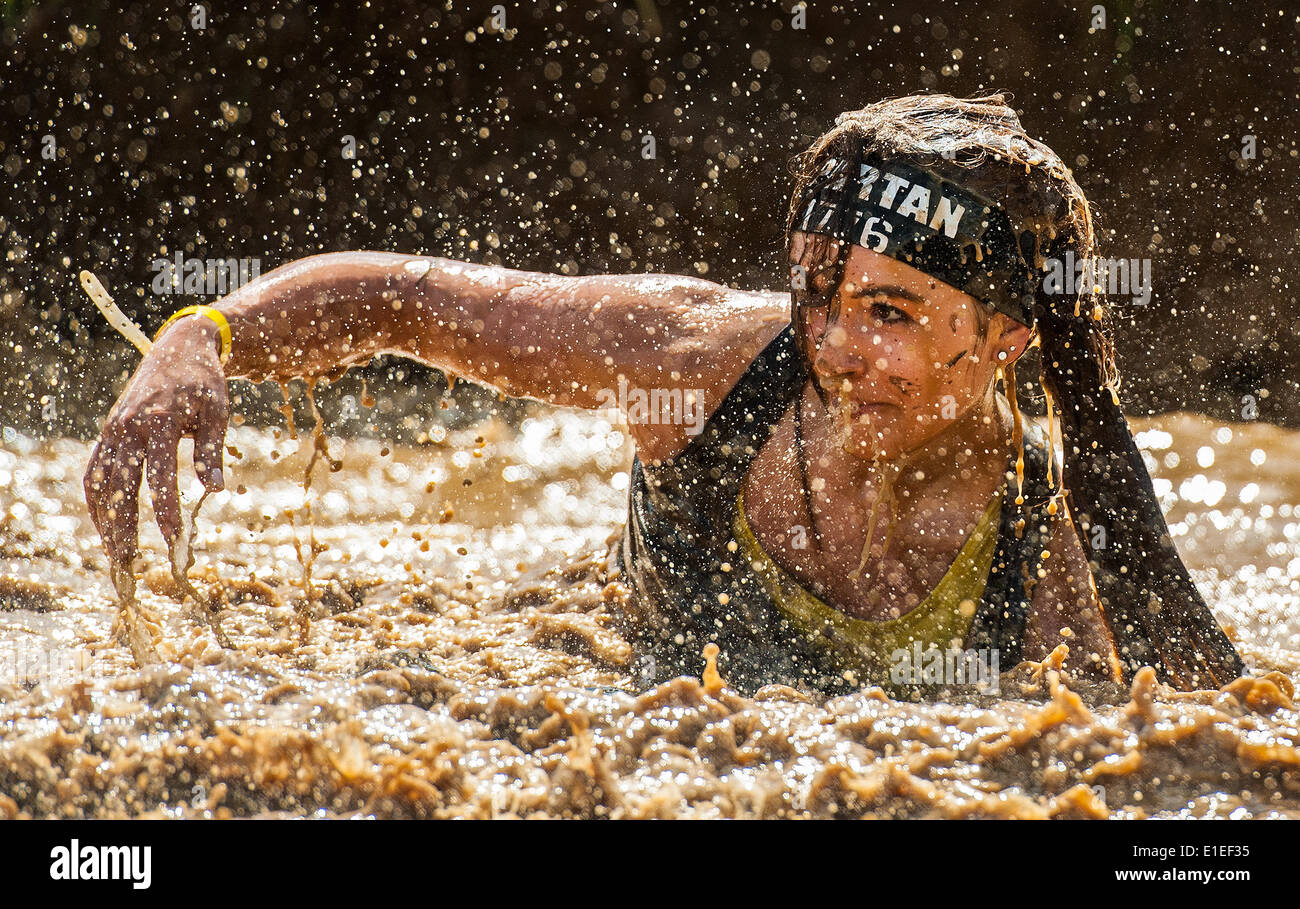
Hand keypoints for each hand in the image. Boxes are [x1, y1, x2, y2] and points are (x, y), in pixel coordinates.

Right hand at [84, 316, 228, 572]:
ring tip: (116, 554)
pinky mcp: (109, 432)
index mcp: (159, 420)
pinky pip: (95, 471)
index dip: (165, 507)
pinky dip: (97, 499)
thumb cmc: (205, 383)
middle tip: (130, 562)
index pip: (160, 473)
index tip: (174, 537)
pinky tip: (106, 526)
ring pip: (101, 481)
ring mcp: (114, 429)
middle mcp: (129, 426)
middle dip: (125, 524)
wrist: (180, 348)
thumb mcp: (218, 412)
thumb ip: (211, 451)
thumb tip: (215, 490)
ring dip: (106, 518)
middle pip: (121, 484)